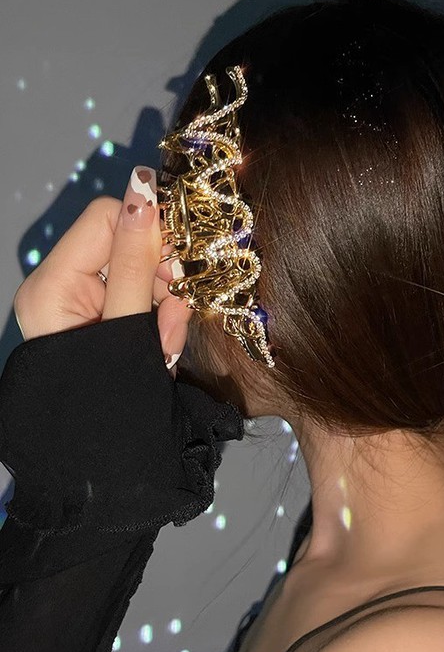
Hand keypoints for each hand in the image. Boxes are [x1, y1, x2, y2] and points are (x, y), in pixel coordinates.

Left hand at [13, 165, 192, 377]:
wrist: (106, 465)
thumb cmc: (110, 398)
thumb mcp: (128, 326)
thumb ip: (138, 260)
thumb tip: (144, 187)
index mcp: (53, 285)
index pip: (106, 217)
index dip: (149, 230)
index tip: (183, 262)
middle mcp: (62, 287)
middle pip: (124, 245)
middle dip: (160, 277)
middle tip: (174, 312)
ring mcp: (82, 305)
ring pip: (140, 275)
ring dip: (166, 304)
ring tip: (164, 346)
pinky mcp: (103, 319)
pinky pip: (140, 300)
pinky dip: (161, 319)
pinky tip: (160, 349)